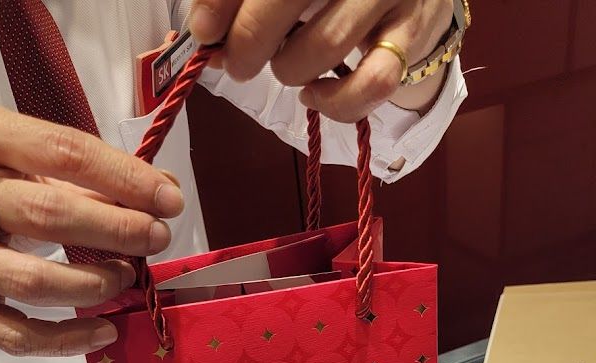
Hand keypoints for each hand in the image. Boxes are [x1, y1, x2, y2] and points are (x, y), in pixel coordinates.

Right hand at [0, 106, 183, 356]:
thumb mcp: (21, 157)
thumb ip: (85, 173)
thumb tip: (164, 189)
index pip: (62, 152)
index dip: (123, 178)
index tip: (169, 200)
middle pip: (47, 214)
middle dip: (115, 230)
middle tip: (154, 237)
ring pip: (33, 280)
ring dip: (94, 283)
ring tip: (126, 276)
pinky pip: (18, 336)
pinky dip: (68, 339)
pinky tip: (105, 331)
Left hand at [189, 0, 453, 120]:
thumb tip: (204, 29)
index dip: (223, 3)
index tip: (203, 31)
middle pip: (285, 1)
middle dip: (248, 44)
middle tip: (238, 63)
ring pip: (324, 46)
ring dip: (290, 70)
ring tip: (285, 65)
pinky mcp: (410, 31)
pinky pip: (373, 82)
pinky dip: (336, 101)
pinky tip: (314, 94)